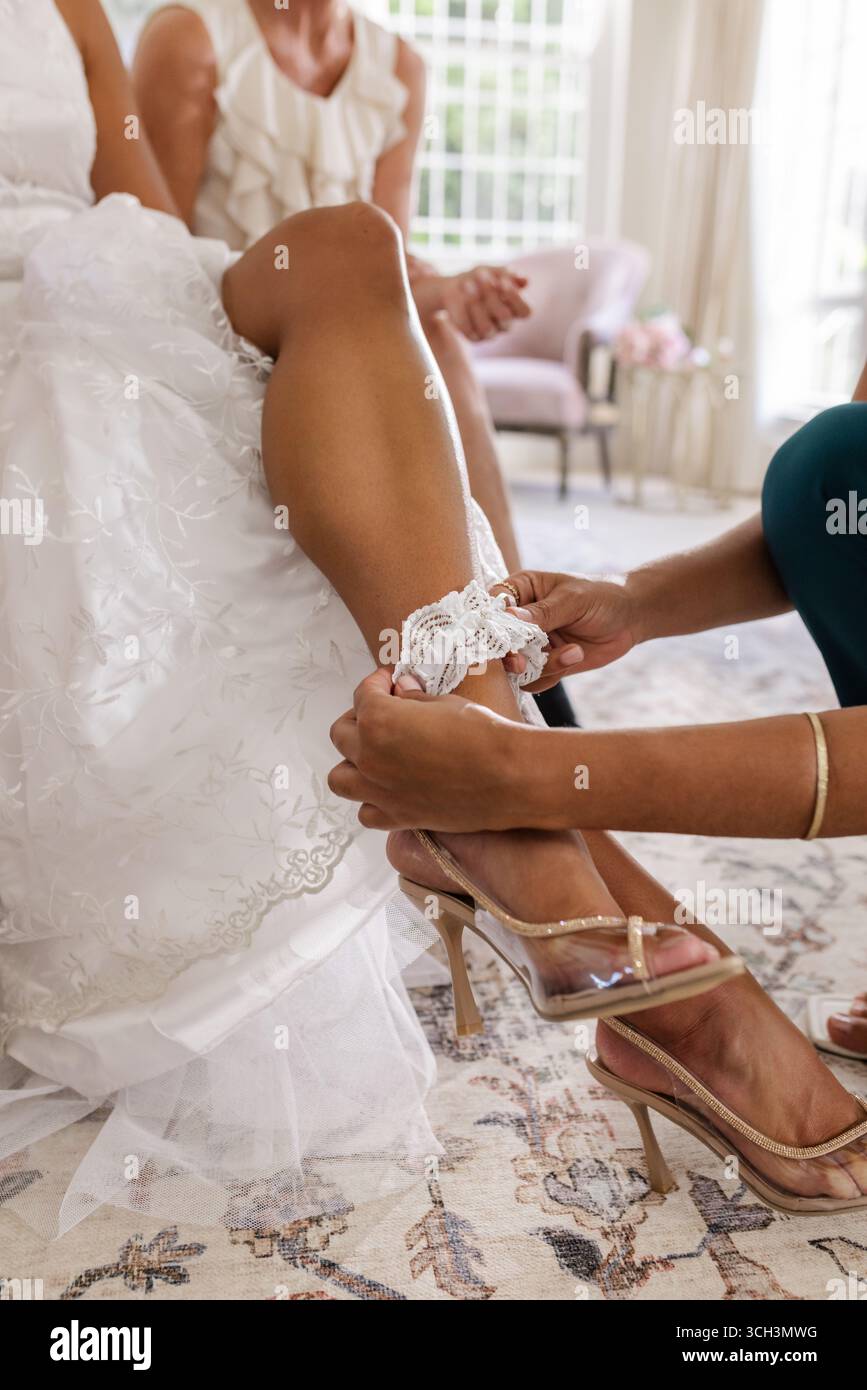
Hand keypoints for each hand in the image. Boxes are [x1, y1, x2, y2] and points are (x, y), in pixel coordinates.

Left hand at [328, 668, 529, 830]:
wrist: (510, 776)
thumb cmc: (483, 734)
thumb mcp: (446, 703)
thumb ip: (413, 698)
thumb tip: (400, 690)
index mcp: (378, 721)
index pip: (362, 694)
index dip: (377, 682)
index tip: (390, 681)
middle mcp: (370, 757)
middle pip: (341, 733)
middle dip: (359, 718)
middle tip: (383, 713)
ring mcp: (380, 791)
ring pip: (340, 778)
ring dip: (352, 762)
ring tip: (376, 754)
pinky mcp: (398, 817)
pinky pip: (366, 813)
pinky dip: (371, 801)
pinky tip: (389, 789)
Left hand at [439, 265, 529, 341]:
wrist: (455, 287)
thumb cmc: (479, 278)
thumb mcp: (492, 271)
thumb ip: (506, 275)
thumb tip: (525, 281)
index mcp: (515, 310)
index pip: (524, 312)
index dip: (515, 298)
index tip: (503, 281)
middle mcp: (505, 324)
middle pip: (504, 317)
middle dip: (491, 294)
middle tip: (480, 274)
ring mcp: (490, 333)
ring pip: (486, 328)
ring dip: (476, 304)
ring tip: (468, 284)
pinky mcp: (473, 338)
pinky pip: (468, 328)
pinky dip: (463, 310)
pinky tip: (460, 295)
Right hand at [493, 571, 638, 690]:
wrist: (631, 618)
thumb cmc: (602, 596)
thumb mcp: (573, 600)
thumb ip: (542, 612)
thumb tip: (508, 616)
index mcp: (522, 590)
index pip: (494, 606)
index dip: (491, 623)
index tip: (500, 638)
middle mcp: (521, 618)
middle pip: (498, 641)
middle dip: (510, 656)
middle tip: (521, 664)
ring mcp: (532, 643)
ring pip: (516, 665)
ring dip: (541, 666)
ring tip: (573, 653)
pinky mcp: (546, 663)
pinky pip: (535, 680)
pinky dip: (552, 674)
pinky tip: (575, 656)